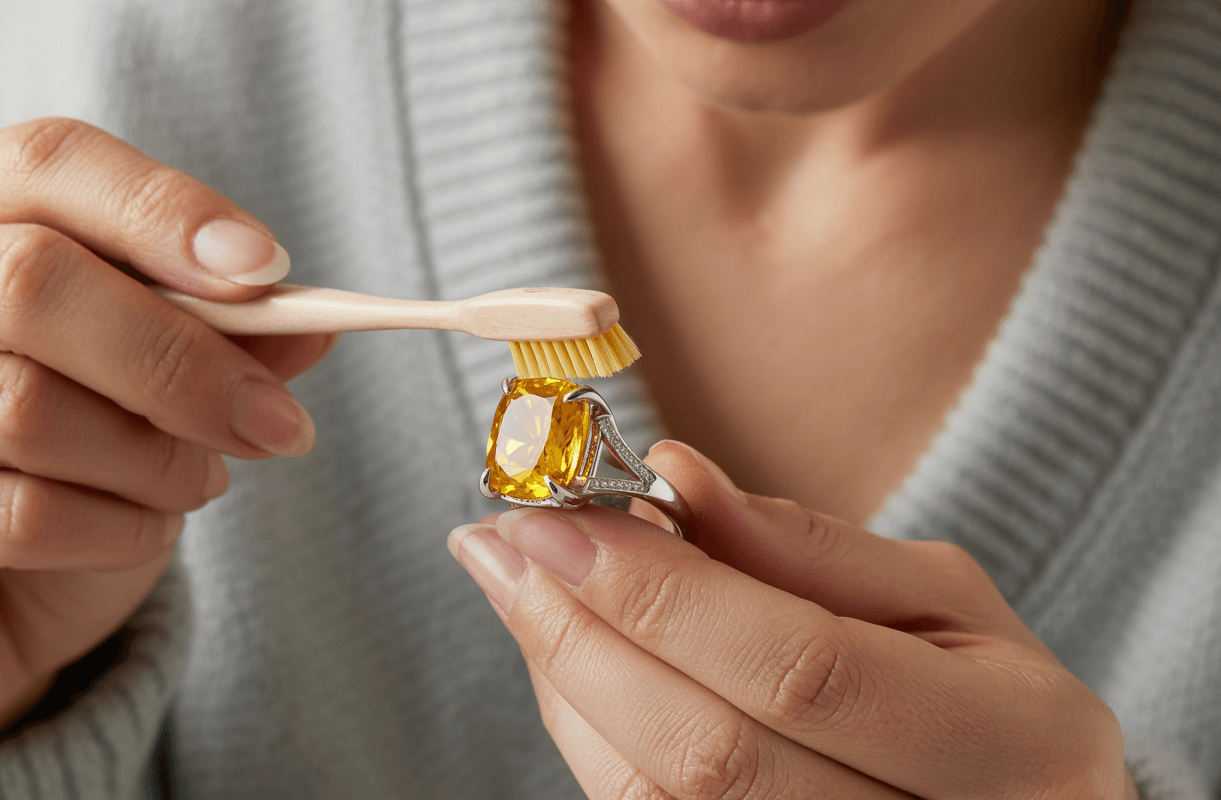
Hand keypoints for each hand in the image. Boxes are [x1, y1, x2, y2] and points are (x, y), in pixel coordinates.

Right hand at [0, 118, 335, 742]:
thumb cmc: (74, 474)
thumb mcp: (158, 397)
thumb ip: (221, 347)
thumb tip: (310, 322)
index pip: (47, 165)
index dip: (162, 209)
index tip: (267, 270)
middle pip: (29, 278)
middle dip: (183, 360)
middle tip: (276, 424)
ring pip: (26, 406)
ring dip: (155, 462)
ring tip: (196, 483)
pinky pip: (16, 514)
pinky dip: (115, 531)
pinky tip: (138, 533)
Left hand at [450, 441, 1136, 798]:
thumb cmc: (985, 693)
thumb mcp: (939, 598)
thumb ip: (804, 546)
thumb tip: (675, 478)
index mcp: (1015, 745)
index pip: (800, 669)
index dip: (665, 593)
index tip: (563, 517)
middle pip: (711, 754)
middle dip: (585, 636)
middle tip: (505, 544)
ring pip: (657, 799)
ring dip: (567, 682)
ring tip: (518, 585)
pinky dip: (588, 729)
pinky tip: (567, 655)